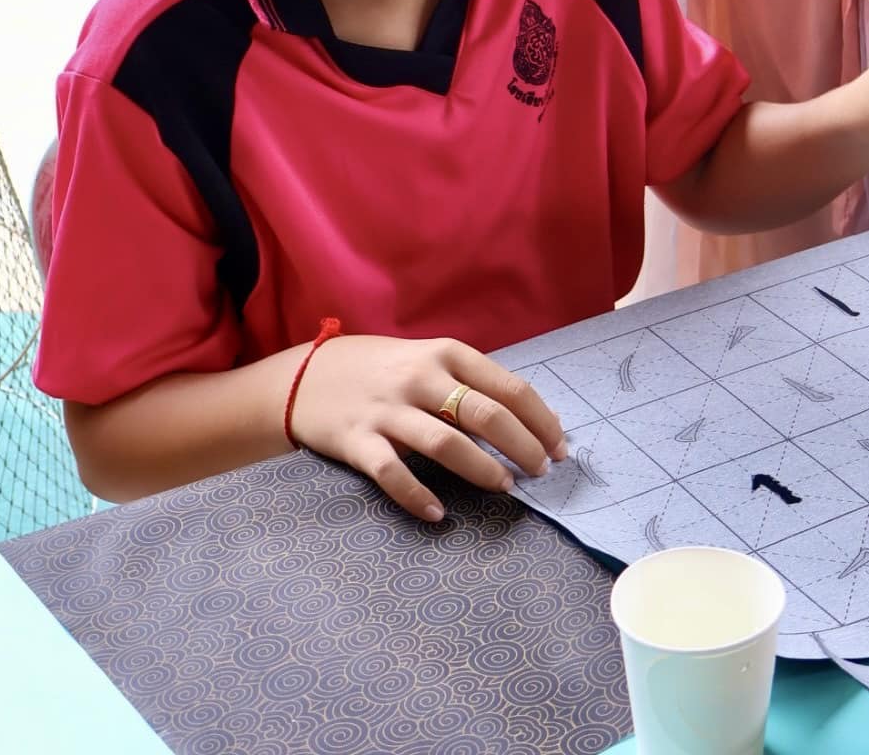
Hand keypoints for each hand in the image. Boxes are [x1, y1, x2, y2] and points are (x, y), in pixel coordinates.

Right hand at [290, 333, 567, 521]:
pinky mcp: (358, 440)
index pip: (509, 388)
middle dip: (523, 447)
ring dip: (482, 469)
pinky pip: (392, 473)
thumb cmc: (385, 371)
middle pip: (486, 415)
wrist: (308, 375)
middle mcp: (421, 377)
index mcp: (447, 354)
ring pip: (446, 443)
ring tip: (506, 488)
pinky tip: (438, 514)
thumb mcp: (431, 360)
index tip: (560, 448)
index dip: (541, 421)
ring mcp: (388, 410)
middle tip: (541, 473)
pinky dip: (417, 496)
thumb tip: (533, 418)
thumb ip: (474, 383)